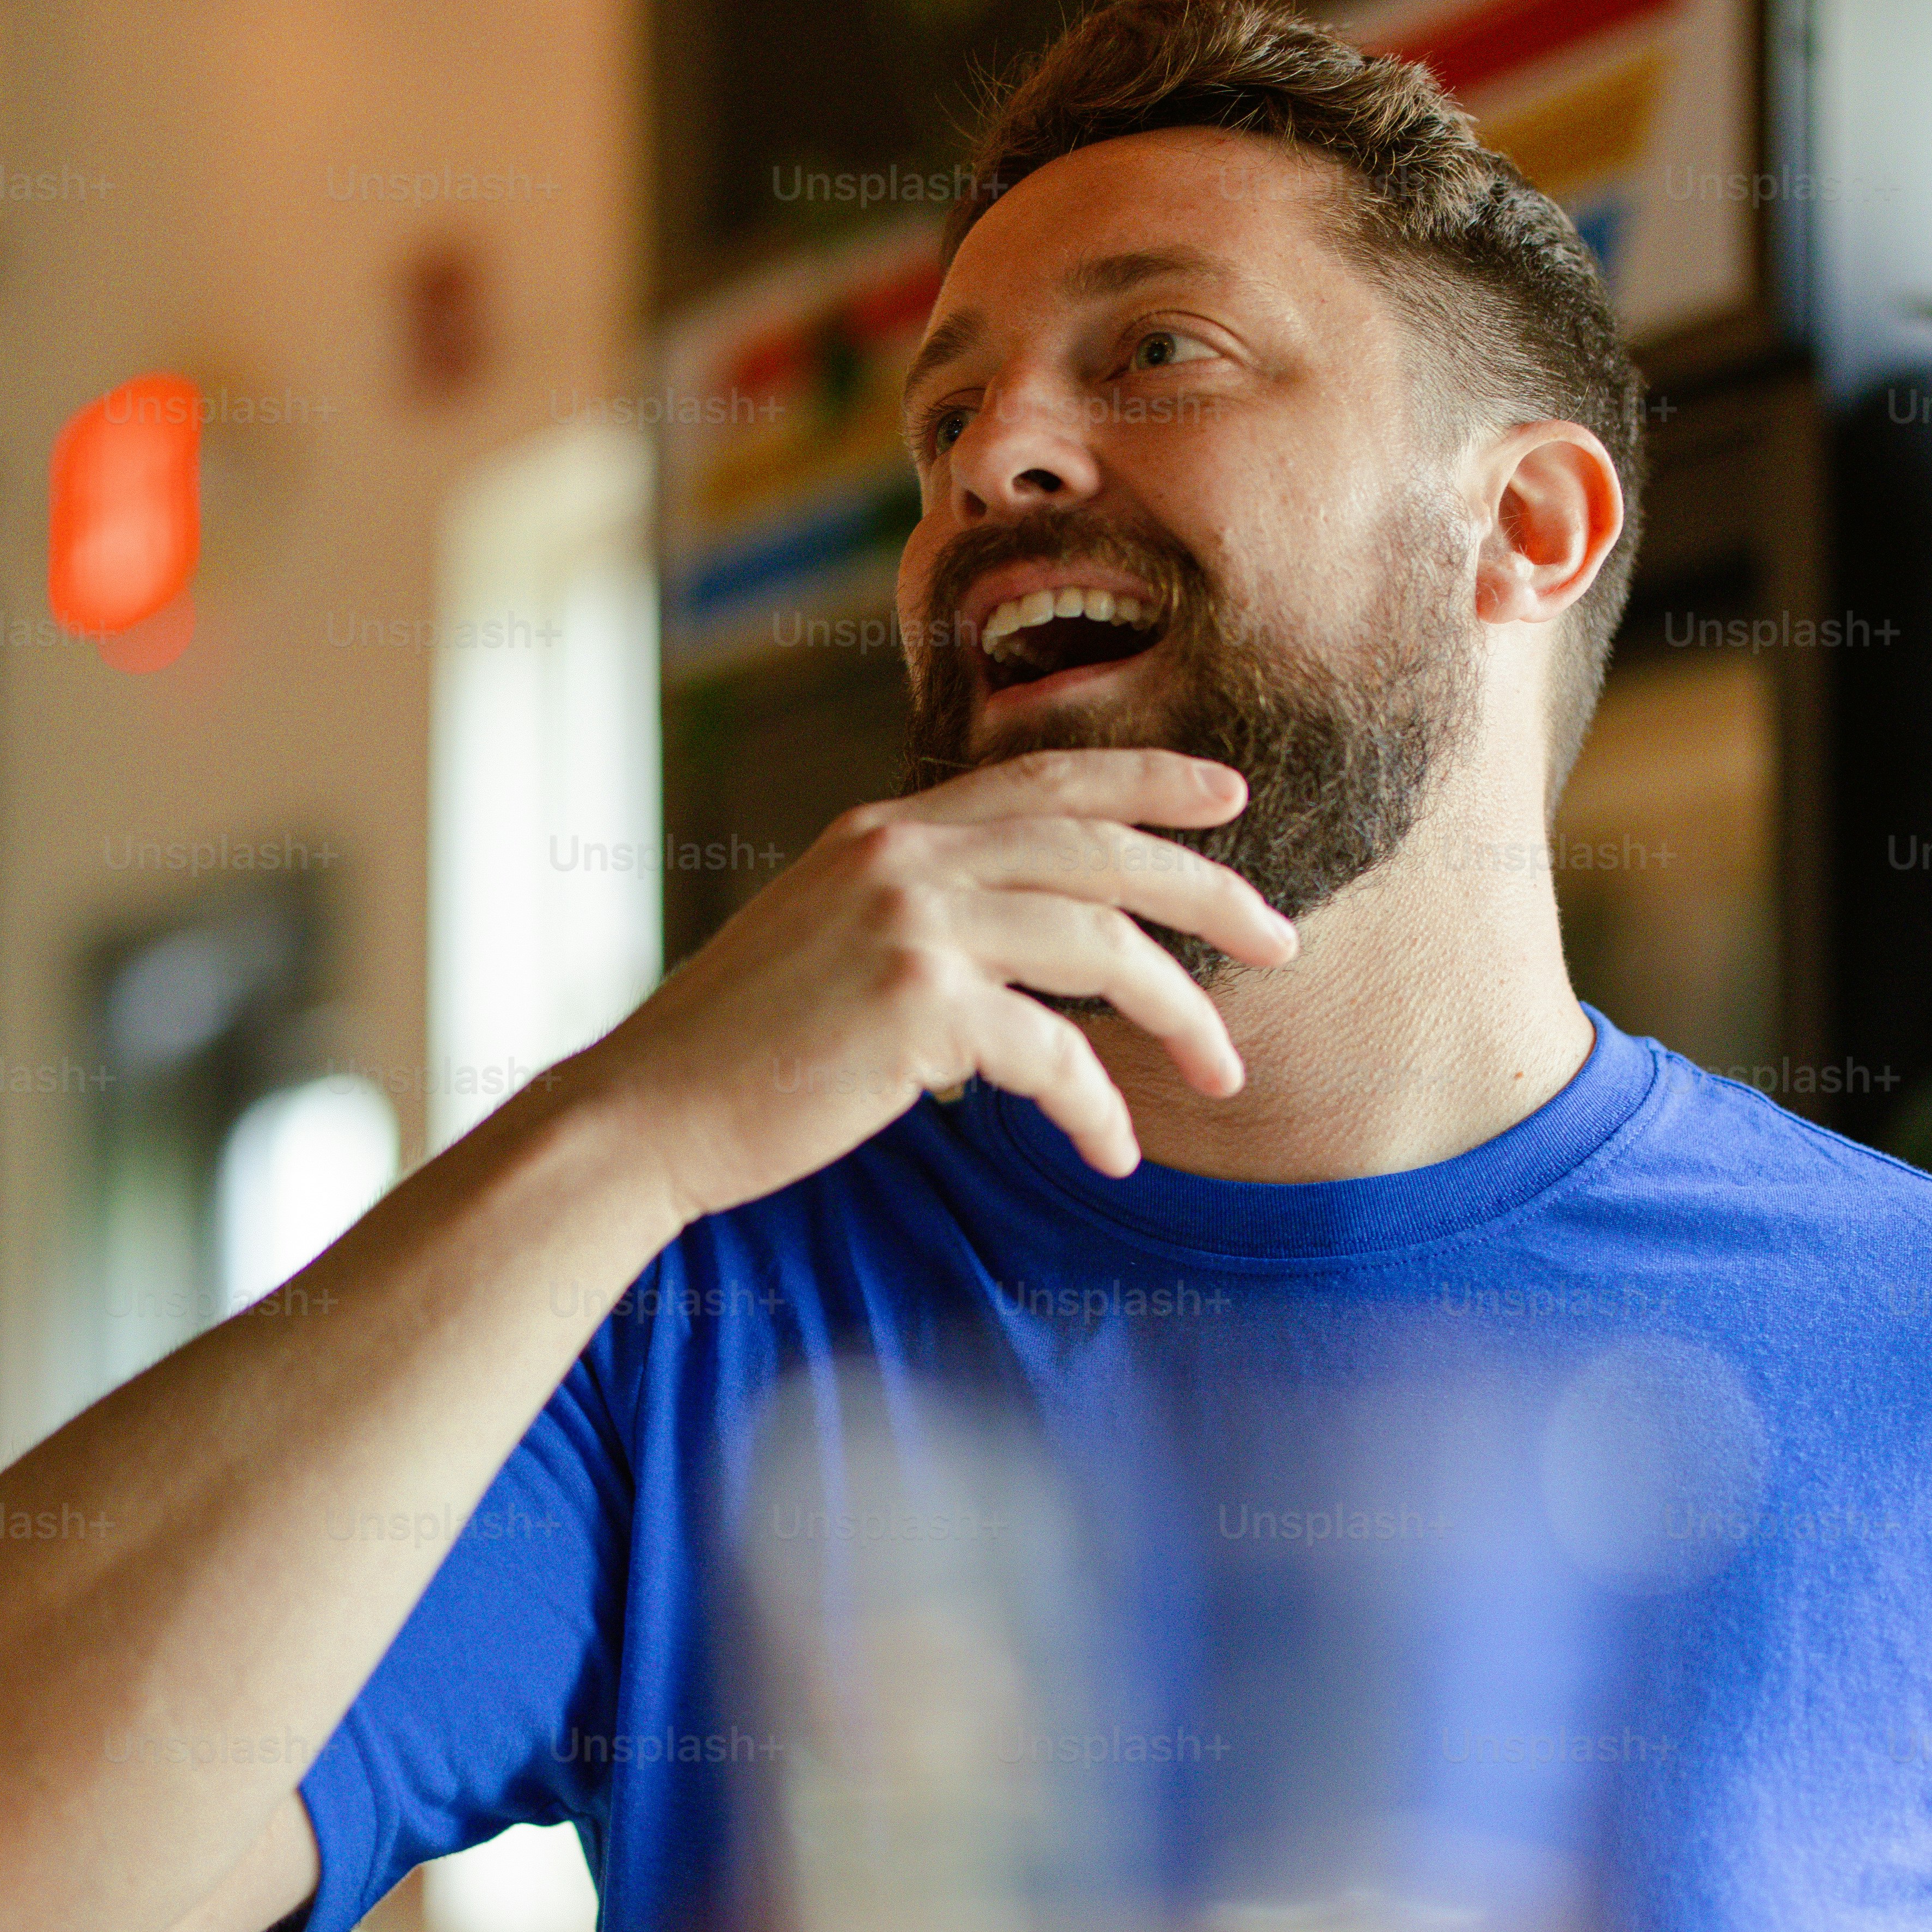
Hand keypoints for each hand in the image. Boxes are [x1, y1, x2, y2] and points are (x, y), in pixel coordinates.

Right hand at [558, 746, 1292, 1221]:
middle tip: (1283, 942)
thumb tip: (1011, 943)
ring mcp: (911, 923)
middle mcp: (904, 856)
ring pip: (1102, 944)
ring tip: (1226, 1077)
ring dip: (1182, 1015)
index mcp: (886, 833)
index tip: (1228, 797)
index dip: (1148, 780)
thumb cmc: (741, 1054)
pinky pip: (1054, 1051)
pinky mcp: (916, 1005)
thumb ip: (917, 915)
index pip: (1045, 778)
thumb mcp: (827, 943)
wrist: (647, 1112)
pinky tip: (1112, 1153)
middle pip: (1102, 848)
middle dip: (1210, 892)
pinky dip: (1098, 1107)